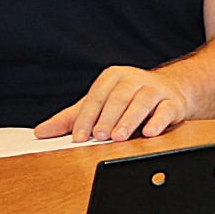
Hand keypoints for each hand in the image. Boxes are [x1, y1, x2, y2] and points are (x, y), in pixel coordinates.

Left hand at [35, 66, 188, 142]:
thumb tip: (40, 133)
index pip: (97, 96)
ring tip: (119, 136)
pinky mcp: (173, 102)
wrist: (168, 94)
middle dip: (108, 118)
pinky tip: (149, 132)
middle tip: (99, 136)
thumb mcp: (98, 107)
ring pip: (143, 101)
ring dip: (130, 119)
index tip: (78, 137)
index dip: (87, 117)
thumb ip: (70, 119)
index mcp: (113, 77)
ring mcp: (156, 89)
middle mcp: (135, 79)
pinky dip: (158, 121)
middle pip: (120, 97)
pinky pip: (166, 110)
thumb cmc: (127, 102)